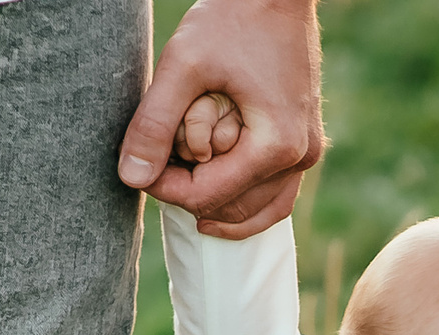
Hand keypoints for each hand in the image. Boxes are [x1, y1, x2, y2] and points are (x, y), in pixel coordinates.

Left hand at [121, 0, 322, 238]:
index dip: (165, 189)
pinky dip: (247, 200)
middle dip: (192, 197)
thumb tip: (131, 178)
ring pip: (262, 209)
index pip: (209, 195)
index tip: (139, 168)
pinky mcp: (305, 141)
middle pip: (236, 209)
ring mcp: (307, 152)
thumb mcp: (184, 65)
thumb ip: (155, 123)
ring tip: (181, 192)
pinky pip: (278, 192)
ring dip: (220, 207)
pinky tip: (217, 196)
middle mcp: (299, 157)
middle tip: (156, 173)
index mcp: (274, 145)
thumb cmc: (233, 20)